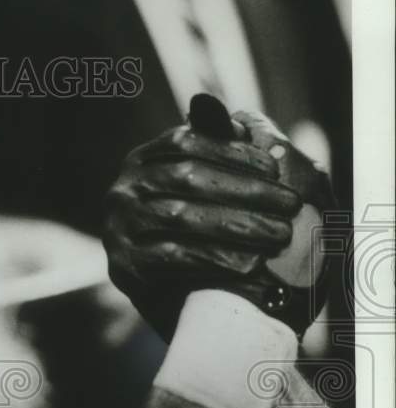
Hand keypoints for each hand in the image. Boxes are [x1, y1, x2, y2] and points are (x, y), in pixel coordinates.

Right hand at [104, 94, 335, 340]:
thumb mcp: (203, 188)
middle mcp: (122, 191)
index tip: (274, 167)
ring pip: (182, 215)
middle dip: (245, 190)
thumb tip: (219, 108)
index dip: (232, 151)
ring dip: (238, 225)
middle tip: (290, 205)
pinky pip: (174, 256)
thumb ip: (215, 149)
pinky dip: (216, 258)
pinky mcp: (124, 266)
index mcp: (140, 161)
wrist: (172, 299)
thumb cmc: (198, 233)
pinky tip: (250, 263)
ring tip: (280, 234)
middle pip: (186, 177)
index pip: (185, 142)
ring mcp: (118, 228)